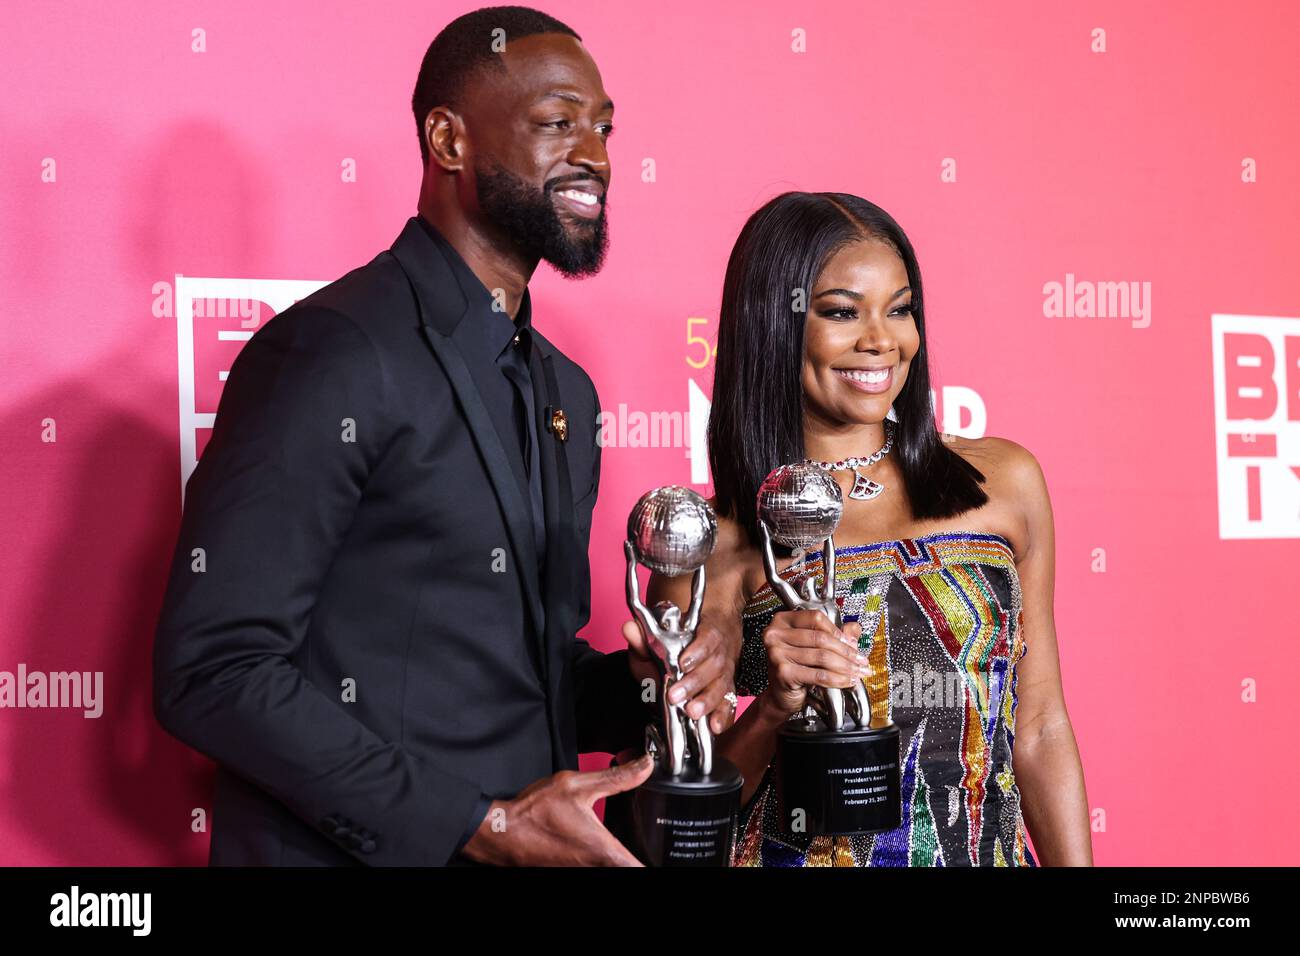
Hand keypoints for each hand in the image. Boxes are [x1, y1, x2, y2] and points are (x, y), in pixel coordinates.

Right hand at [460, 754, 653, 865]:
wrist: (501, 832)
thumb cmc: (534, 812)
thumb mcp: (577, 785)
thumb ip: (616, 778)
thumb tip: (645, 766)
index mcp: (603, 850)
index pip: (640, 869)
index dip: (657, 860)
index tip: (664, 848)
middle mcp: (595, 868)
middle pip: (629, 868)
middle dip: (640, 856)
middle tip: (650, 840)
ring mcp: (581, 873)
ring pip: (612, 869)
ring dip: (620, 857)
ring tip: (631, 841)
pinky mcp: (569, 872)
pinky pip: (596, 868)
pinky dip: (603, 859)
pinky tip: (601, 844)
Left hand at [621, 619, 738, 734]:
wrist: (699, 647)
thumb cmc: (677, 642)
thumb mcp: (656, 638)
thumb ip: (643, 636)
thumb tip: (629, 629)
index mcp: (707, 633)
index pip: (708, 638)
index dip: (698, 650)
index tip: (683, 663)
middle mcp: (720, 654)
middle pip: (714, 667)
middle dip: (695, 682)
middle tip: (675, 695)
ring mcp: (724, 675)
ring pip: (722, 687)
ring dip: (707, 701)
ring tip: (692, 712)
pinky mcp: (726, 695)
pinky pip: (729, 706)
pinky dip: (723, 717)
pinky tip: (715, 726)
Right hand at [761, 610, 865, 716]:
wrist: (780, 695)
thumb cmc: (795, 669)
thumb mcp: (812, 648)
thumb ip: (833, 635)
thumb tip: (854, 629)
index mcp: (783, 621)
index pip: (815, 619)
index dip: (837, 630)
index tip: (851, 642)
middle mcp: (776, 634)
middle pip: (820, 638)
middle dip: (846, 651)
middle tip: (861, 660)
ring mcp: (777, 653)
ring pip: (822, 657)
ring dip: (846, 666)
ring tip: (858, 672)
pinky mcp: (783, 672)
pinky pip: (818, 674)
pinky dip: (837, 679)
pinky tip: (847, 681)